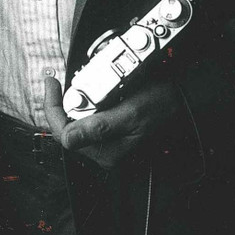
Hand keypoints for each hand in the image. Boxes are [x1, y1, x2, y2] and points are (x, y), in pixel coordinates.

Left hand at [42, 75, 187, 170]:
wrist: (182, 100)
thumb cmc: (162, 105)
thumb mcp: (130, 113)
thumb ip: (98, 127)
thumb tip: (69, 138)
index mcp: (107, 152)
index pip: (64, 134)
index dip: (52, 107)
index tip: (52, 83)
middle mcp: (105, 151)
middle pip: (68, 127)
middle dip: (64, 103)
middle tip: (66, 82)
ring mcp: (107, 142)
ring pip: (77, 121)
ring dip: (75, 101)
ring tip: (82, 84)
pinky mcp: (110, 132)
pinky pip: (88, 117)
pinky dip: (86, 101)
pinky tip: (93, 91)